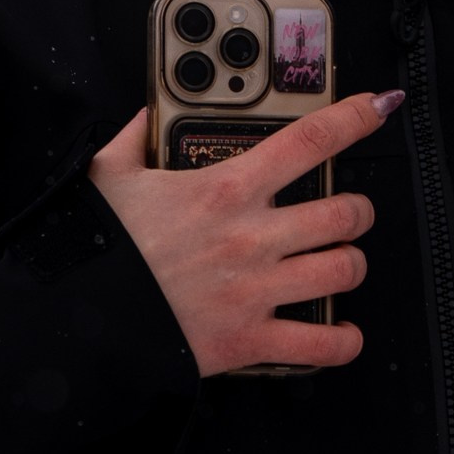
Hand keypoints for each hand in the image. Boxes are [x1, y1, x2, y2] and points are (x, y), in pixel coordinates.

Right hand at [88, 88, 401, 375]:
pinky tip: (341, 332)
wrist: (77, 317)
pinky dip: (342, 340)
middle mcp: (251, 237)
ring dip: (351, 264)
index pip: (310, 140)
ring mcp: (256, 289)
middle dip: (358, 210)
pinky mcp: (249, 339)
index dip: (355, 118)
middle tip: (350, 211)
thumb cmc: (95, 246)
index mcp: (225, 189)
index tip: (376, 108)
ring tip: (341, 262)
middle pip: (345, 211)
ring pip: (344, 270)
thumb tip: (147, 113)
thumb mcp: (109, 174)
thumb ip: (136, 136)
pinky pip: (321, 344)